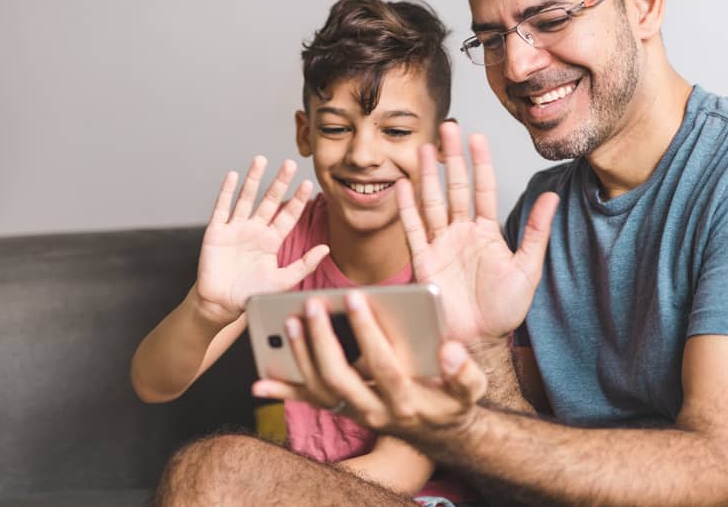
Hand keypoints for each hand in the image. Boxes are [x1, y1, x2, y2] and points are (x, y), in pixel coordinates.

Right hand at [194, 157, 325, 325]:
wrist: (221, 304)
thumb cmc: (251, 294)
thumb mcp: (282, 281)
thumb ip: (304, 265)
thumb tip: (326, 249)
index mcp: (271, 241)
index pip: (287, 216)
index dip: (297, 200)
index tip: (308, 184)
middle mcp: (255, 231)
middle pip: (269, 201)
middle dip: (279, 182)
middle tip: (290, 164)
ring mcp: (235, 229)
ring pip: (246, 198)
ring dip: (253, 179)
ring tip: (261, 160)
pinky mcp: (216, 232)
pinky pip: (222, 208)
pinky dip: (226, 192)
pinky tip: (233, 176)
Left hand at [251, 291, 486, 437]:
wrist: (435, 431)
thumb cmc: (451, 400)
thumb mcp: (469, 389)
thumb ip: (463, 371)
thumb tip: (449, 350)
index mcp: (406, 400)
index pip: (382, 364)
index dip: (367, 332)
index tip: (354, 297)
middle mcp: (374, 409)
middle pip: (339, 376)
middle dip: (322, 339)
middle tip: (311, 303)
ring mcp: (352, 411)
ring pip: (318, 387)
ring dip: (300, 355)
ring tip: (289, 321)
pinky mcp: (339, 409)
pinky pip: (307, 402)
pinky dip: (281, 391)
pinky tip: (258, 381)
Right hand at [400, 123, 558, 350]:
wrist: (477, 342)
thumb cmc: (502, 310)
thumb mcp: (527, 269)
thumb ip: (535, 232)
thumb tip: (551, 198)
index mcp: (486, 232)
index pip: (483, 189)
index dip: (480, 163)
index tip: (477, 137)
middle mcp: (461, 233)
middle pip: (455, 187)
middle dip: (452, 158)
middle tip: (449, 128)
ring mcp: (440, 245)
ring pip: (432, 201)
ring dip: (428, 175)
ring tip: (425, 149)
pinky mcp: (423, 260)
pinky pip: (413, 229)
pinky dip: (407, 208)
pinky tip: (403, 186)